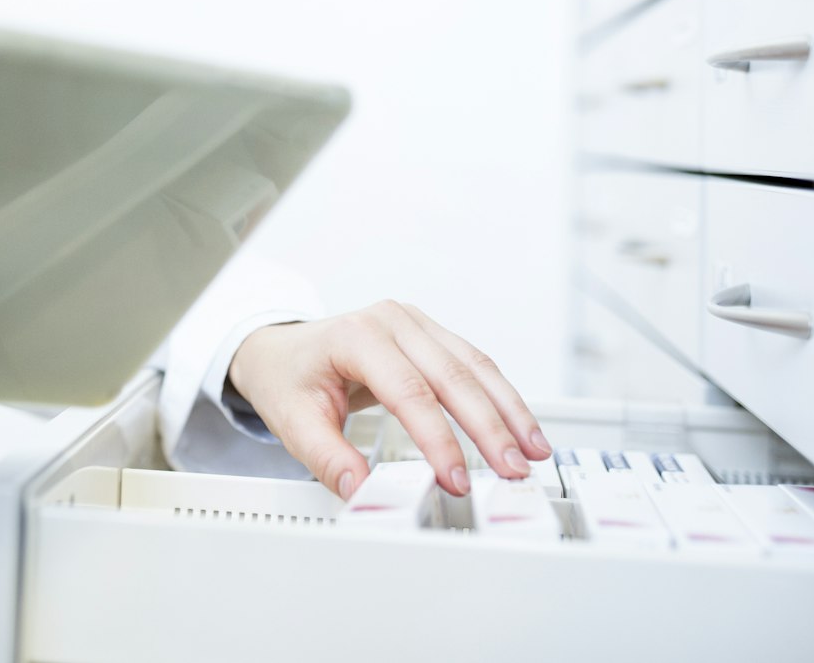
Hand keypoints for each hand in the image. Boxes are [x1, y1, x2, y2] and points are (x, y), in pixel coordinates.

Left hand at [225, 301, 547, 500]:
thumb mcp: (293, 422)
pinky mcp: (430, 335)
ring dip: (509, 410)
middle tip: (513, 470)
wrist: (281, 349)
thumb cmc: (289, 379)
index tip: (456, 477)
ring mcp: (415, 323)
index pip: (409, 391)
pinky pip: (474, 363)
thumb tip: (363, 492)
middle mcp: (392, 321)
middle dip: (490, 427)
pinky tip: (519, 426)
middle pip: (453, 374)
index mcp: (357, 336)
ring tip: (533, 451)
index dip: (439, 438)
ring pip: (475, 364)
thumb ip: (328, 459)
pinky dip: (500, 396)